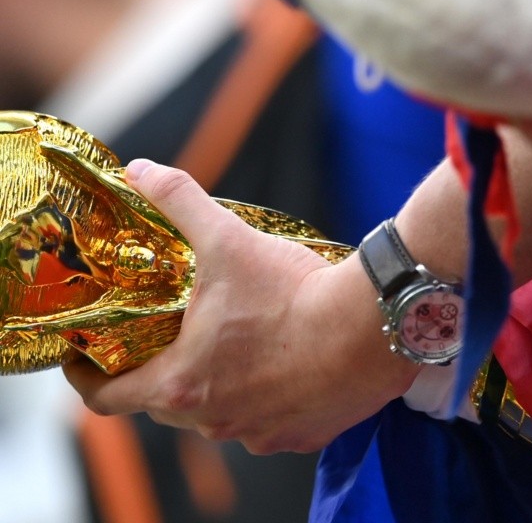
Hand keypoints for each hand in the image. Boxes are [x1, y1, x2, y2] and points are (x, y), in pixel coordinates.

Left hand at [63, 159, 419, 453]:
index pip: (107, 398)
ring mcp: (261, 433)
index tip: (87, 357)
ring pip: (219, 415)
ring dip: (216, 385)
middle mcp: (216, 421)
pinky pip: (268, 423)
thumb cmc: (295, 293)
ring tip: (230, 345)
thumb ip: (179, 202)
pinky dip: (264, 398)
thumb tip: (140, 170)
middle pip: (165, 404)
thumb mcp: (229, 240)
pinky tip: (281, 363)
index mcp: (184, 383)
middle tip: (166, 336)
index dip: (88, 375)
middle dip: (159, 371)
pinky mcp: (302, 434)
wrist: (372, 327)